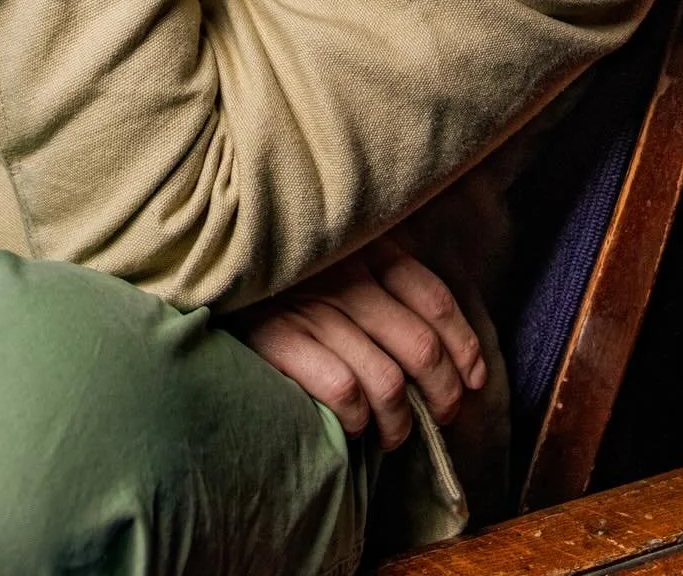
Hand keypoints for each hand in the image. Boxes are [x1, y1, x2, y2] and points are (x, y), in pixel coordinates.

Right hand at [237, 238, 486, 450]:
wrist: (208, 269)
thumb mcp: (342, 263)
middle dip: (442, 395)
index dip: (464, 347)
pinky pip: (343, 390)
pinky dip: (357, 417)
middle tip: (440, 418)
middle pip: (420, 347)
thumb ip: (389, 291)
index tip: (473, 380)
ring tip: (393, 433)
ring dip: (400, 422)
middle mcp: (345, 277)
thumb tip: (459, 361)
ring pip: (388, 381)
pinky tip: (353, 424)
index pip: (433, 298)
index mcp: (366, 249)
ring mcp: (312, 309)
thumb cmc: (288, 278)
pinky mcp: (279, 339)